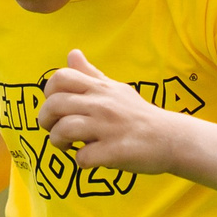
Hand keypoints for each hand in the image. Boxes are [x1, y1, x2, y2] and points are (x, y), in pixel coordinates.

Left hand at [37, 50, 188, 176]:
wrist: (170, 138)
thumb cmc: (139, 115)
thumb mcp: (115, 89)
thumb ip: (91, 74)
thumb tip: (72, 54)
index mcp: (100, 88)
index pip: (60, 77)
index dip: (49, 93)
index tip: (57, 107)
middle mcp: (102, 104)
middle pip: (55, 104)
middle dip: (45, 120)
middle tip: (54, 129)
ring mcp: (108, 127)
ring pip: (64, 130)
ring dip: (58, 141)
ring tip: (68, 146)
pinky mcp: (115, 151)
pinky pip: (83, 157)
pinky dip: (81, 162)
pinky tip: (89, 159)